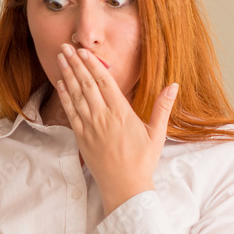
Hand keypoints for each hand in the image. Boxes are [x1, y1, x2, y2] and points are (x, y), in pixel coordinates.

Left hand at [52, 43, 178, 214]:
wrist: (124, 187)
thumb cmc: (142, 161)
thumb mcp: (157, 134)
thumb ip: (162, 107)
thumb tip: (173, 85)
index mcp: (122, 113)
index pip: (104, 82)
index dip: (93, 64)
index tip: (84, 51)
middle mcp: (103, 117)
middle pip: (86, 84)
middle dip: (76, 63)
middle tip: (66, 46)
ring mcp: (90, 127)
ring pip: (76, 95)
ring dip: (67, 75)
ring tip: (60, 58)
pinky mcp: (81, 137)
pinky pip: (71, 112)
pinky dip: (64, 96)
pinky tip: (60, 83)